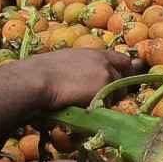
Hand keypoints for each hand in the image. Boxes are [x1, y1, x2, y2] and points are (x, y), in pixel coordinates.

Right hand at [3, 49, 137, 111]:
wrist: (36, 79)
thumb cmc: (41, 73)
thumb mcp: (66, 61)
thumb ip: (83, 66)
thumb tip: (87, 78)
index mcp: (95, 53)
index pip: (123, 60)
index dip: (123, 72)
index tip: (119, 82)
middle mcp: (105, 61)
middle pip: (126, 77)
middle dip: (118, 89)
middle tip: (102, 98)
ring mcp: (106, 74)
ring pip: (119, 93)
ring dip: (108, 100)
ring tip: (88, 103)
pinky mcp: (104, 88)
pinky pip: (110, 103)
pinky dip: (102, 108)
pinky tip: (86, 107)